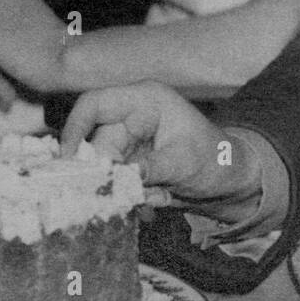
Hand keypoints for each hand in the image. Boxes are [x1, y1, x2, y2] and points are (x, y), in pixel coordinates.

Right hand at [62, 83, 260, 222]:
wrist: (231, 181)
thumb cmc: (215, 159)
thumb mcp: (184, 163)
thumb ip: (150, 168)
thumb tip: (120, 176)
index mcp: (145, 100)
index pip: (95, 104)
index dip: (75, 128)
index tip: (68, 160)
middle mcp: (132, 116)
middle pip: (96, 142)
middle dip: (107, 173)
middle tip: (120, 195)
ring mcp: (130, 140)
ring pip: (104, 166)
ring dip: (122, 188)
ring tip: (153, 198)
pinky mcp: (130, 162)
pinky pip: (115, 180)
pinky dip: (129, 195)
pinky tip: (154, 200)